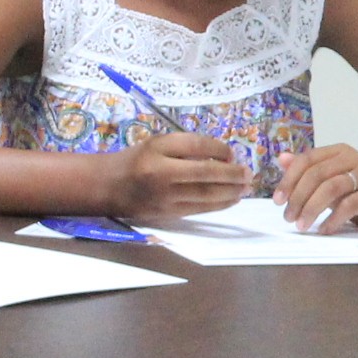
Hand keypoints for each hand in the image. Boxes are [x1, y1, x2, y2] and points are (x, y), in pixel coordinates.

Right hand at [103, 132, 249, 220]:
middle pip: (204, 172)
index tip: (232, 153)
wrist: (109, 186)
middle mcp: (161, 172)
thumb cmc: (138, 160)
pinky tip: (232, 199)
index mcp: (157, 149)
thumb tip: (224, 156)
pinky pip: (199, 209)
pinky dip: (219, 204)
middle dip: (231, 174)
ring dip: (230, 191)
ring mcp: (164, 196)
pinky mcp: (167, 214)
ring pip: (205, 194)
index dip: (219, 148)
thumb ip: (187, 146)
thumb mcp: (158, 143)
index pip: (195, 146)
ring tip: (245, 187)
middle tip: (249, 173)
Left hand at [273, 145, 357, 233]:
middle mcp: (354, 158)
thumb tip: (282, 158)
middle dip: (298, 198)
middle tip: (288, 218)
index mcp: (339, 152)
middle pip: (316, 174)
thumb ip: (307, 171)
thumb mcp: (330, 183)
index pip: (307, 160)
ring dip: (311, 209)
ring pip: (331, 188)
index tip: (277, 201)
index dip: (289, 180)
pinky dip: (332, 219)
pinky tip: (324, 230)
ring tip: (302, 225)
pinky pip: (349, 205)